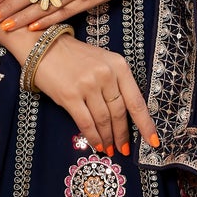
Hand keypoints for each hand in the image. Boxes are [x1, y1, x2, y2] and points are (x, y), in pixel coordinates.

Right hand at [25, 33, 159, 155]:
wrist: (44, 47)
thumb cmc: (76, 57)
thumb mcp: (103, 62)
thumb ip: (116, 84)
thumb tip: (124, 117)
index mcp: (119, 66)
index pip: (136, 101)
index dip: (145, 124)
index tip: (153, 141)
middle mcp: (106, 75)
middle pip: (120, 113)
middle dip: (123, 135)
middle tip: (125, 149)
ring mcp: (88, 85)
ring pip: (104, 120)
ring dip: (108, 138)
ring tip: (111, 149)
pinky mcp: (70, 95)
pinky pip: (86, 122)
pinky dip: (94, 137)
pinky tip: (98, 145)